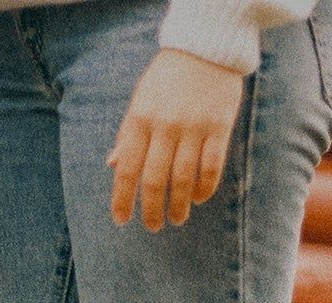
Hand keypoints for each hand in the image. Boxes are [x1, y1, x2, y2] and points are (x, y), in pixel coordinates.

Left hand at [108, 50, 243, 230]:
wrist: (205, 46)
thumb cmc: (167, 78)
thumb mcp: (140, 100)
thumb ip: (128, 134)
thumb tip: (113, 166)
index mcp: (140, 120)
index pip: (127, 169)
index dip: (122, 199)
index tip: (121, 220)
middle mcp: (165, 125)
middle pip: (155, 181)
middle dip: (152, 210)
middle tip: (153, 227)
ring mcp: (193, 126)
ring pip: (184, 179)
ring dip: (180, 205)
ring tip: (178, 218)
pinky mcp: (219, 125)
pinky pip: (211, 166)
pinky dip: (205, 188)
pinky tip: (200, 198)